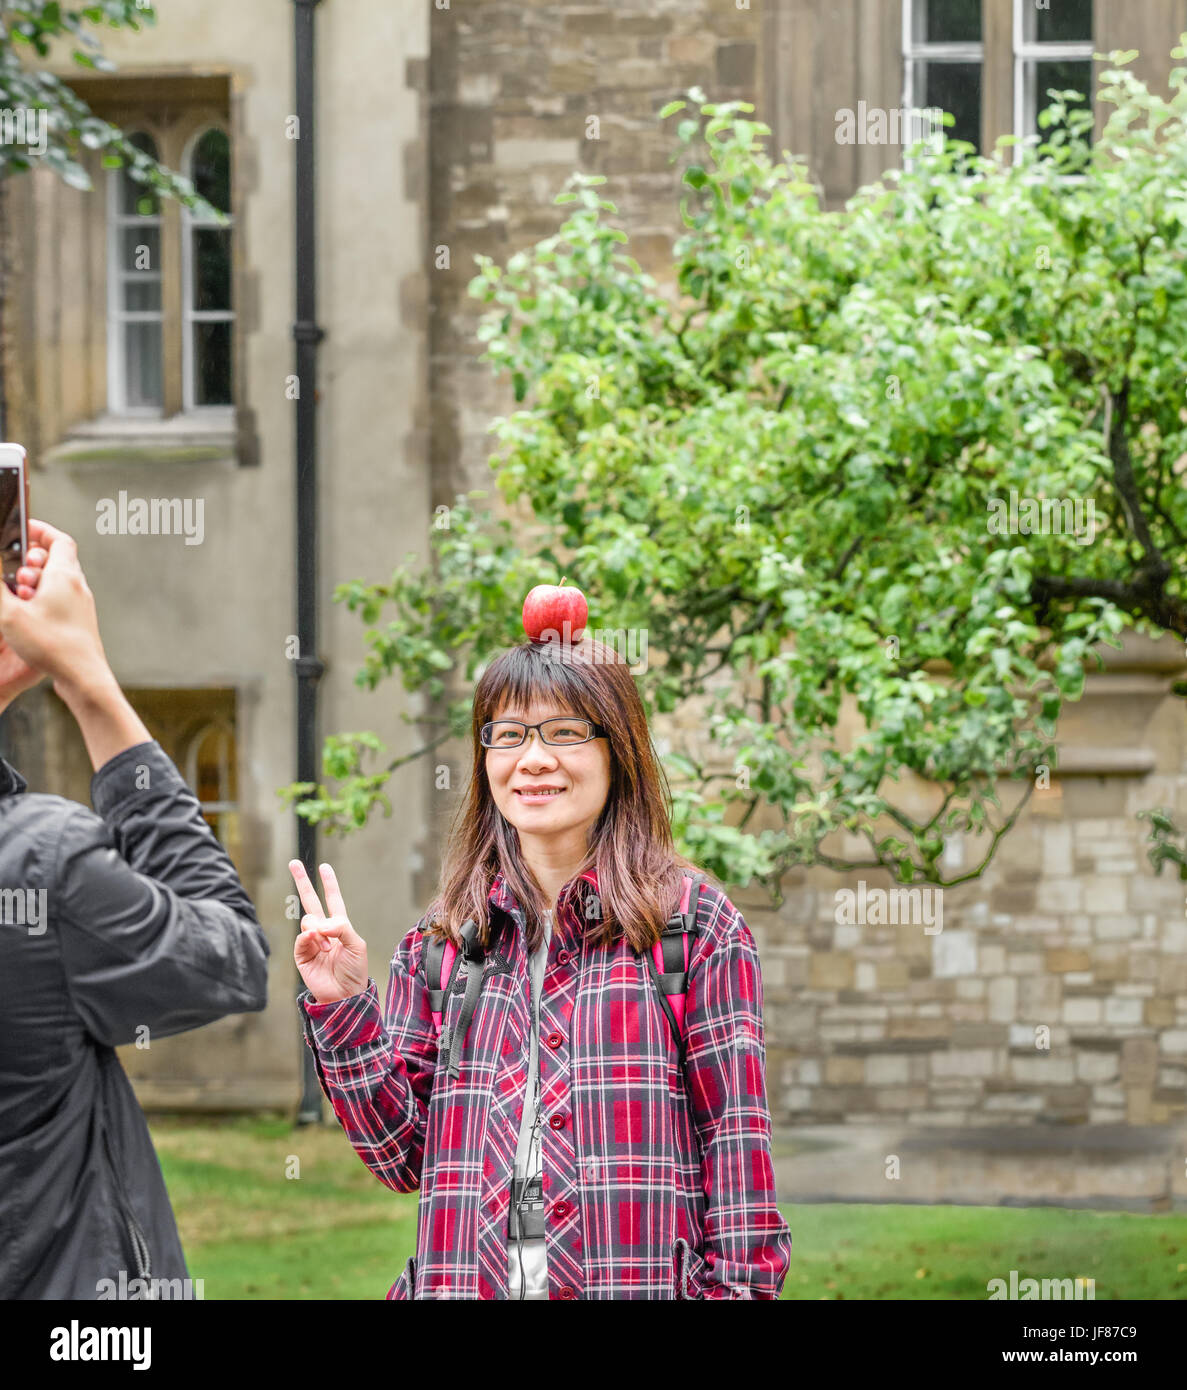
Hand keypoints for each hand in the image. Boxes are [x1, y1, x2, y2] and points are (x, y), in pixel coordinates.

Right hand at [0, 520, 113, 697]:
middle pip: (58, 559)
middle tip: (17, 572)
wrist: (83, 676)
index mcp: (64, 575)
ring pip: (59, 580)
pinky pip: (63, 598)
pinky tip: (30, 613)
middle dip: (33, 559)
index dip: (40, 531)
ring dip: (38, 581)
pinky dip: (45, 597)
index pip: (59, 540)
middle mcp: (78, 586)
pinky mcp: (81, 621)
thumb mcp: (10, 613)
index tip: (24, 530)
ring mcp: (82, 604)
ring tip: (21, 595)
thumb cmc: (51, 644)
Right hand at [289, 860, 369, 1003]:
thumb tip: (319, 923)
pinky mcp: (301, 954)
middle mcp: (324, 931)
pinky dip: (309, 939)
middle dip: (302, 881)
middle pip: (310, 901)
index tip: (324, 867)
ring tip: (328, 948)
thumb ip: (341, 927)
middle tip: (293, 863)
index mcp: (340, 926)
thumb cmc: (355, 970)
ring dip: (319, 930)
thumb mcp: (357, 944)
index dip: (329, 883)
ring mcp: (311, 941)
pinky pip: (301, 938)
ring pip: (307, 920)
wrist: (344, 995)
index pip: (333, 899)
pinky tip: (318, 945)